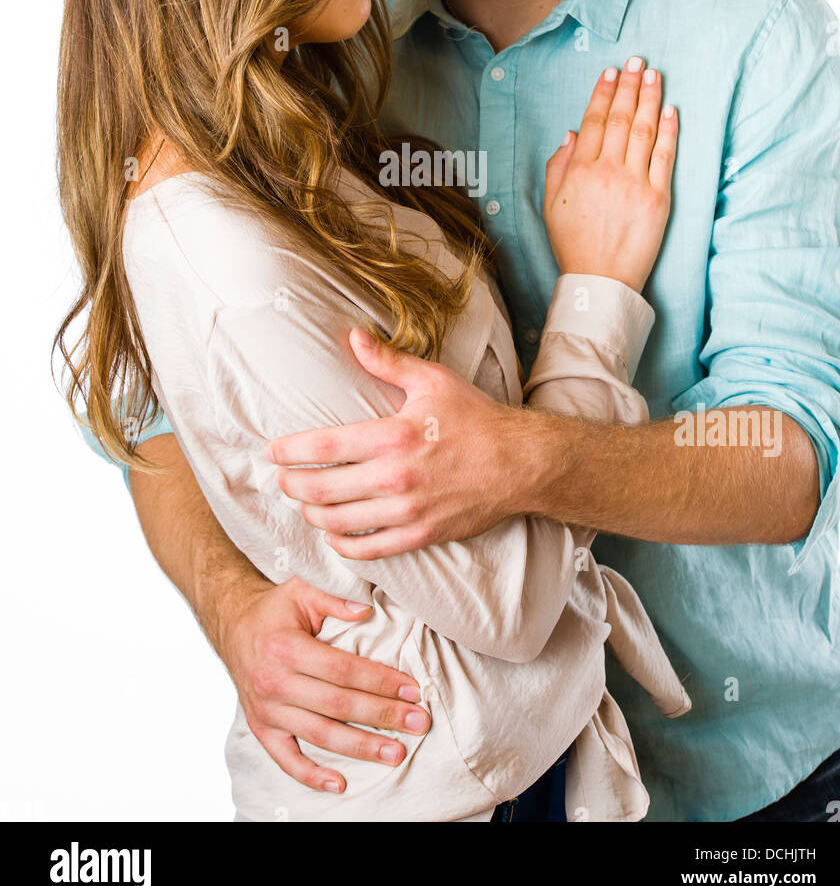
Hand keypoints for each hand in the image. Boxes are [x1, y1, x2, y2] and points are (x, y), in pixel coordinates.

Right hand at [217, 573, 429, 791]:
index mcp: (285, 647)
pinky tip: (341, 784)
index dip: (380, 681)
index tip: (412, 690)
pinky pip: (286, 759)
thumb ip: (334, 597)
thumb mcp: (301, 589)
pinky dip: (312, 776)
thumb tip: (366, 610)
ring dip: (361, 747)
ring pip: (320, 735)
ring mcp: (267, 710)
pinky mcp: (261, 728)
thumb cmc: (275, 609)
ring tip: (395, 753)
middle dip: (382, 715)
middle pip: (337, 705)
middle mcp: (273, 682)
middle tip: (418, 723)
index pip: (343, 670)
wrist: (233, 626)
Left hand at [265, 330, 527, 556]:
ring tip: (303, 503)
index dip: (287, 451)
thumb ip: (387, 361)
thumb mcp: (432, 380)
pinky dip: (343, 545)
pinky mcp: (422, 534)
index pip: (321, 447)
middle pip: (321, 489)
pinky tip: (333, 534)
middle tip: (281, 478)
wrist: (522, 463)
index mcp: (393, 436)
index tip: (272, 450)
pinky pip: (369, 548)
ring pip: (338, 522)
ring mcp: (408, 510)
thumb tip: (353, 336)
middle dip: (291, 485)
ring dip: (311, 514)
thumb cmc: (477, 418)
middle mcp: (395, 477)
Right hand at [543, 57, 677, 291]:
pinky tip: (671, 110)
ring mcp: (636, 183)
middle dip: (629, 86)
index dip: (604, 94)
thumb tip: (571, 135)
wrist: (600, 279)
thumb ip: (558, 166)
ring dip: (650, 99)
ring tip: (654, 75)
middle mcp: (608, 171)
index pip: (594, 121)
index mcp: (580, 170)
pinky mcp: (659, 198)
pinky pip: (665, 157)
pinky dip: (669, 131)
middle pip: (621, 119)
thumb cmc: (573, 244)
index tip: (611, 73)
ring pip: (644, 131)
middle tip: (636, 61)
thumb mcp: (551, 204)